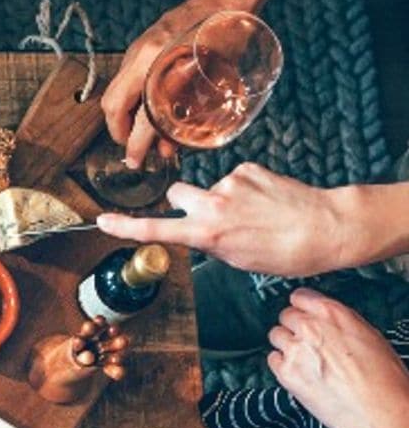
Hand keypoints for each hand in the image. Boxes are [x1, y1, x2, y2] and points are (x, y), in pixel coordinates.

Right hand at [96, 163, 345, 275]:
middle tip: (212, 217)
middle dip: (186, 202)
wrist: (325, 227)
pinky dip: (244, 189)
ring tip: (253, 213)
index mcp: (207, 233)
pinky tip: (265, 201)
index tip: (102, 221)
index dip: (125, 227)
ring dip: (221, 198)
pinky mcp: (246, 169)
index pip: (155, 228)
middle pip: (177, 194)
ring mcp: (229, 183)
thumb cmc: (285, 252)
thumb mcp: (238, 259)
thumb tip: (202, 232)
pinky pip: (233, 178)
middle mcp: (212, 205)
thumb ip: (211, 242)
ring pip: (208, 187)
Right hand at [102, 0, 245, 168]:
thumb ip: (194, 110)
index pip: (141, 115)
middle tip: (133, 147)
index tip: (137, 160)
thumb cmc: (229, 32)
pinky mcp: (140, 46)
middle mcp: (143, 56)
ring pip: (115, 92)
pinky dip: (132, 99)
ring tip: (141, 132)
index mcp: (164, 63)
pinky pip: (125, 80)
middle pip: (112, 104)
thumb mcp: (219, 74)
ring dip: (124, 116)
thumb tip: (173, 141)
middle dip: (118, 131)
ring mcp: (138, 49)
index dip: (137, 143)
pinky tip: (149, 106)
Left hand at [268, 288, 408, 427]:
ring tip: (303, 358)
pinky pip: (271, 360)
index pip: (300, 296)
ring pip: (275, 335)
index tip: (303, 313)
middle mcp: (311, 328)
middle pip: (285, 315)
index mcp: (334, 314)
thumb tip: (327, 322)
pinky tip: (297, 372)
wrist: (379, 413)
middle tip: (305, 340)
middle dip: (294, 326)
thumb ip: (340, 324)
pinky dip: (281, 364)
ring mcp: (295, 350)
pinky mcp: (285, 373)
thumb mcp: (369, 336)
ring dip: (286, 344)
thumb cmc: (384, 380)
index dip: (302, 306)